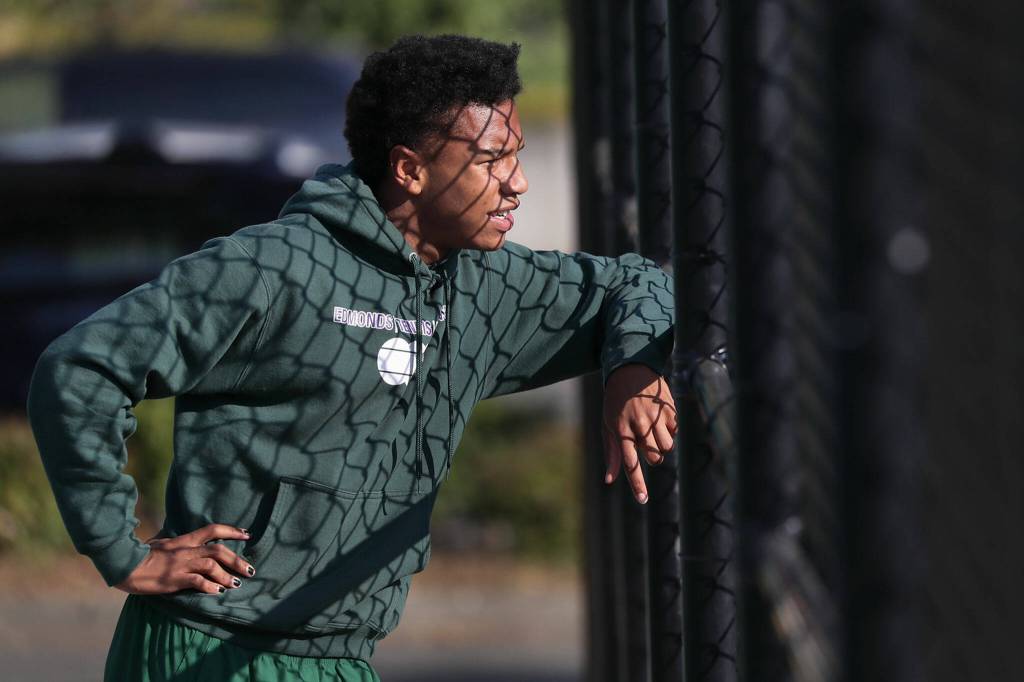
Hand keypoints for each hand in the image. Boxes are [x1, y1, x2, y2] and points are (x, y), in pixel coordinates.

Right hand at [115, 524, 254, 594]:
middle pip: (219, 550)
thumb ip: (176, 543)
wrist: (125, 564)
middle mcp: (187, 550)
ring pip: (212, 567)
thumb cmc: (141, 554)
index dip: (232, 531)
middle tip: (250, 570)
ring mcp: (181, 564)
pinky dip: (210, 587)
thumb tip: (180, 540)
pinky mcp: (175, 579)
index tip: (246, 535)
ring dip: (227, 576)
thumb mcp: (161, 543)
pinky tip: (217, 592)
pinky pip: (197, 582)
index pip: (213, 530)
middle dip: (237, 560)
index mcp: (185, 540)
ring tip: (236, 585)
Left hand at [603, 364, 676, 503]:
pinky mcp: (669, 410)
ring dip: (662, 445)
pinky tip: (659, 418)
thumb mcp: (607, 425)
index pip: (630, 463)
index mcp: (622, 430)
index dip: (637, 483)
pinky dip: (669, 430)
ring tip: (653, 431)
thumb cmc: (615, 402)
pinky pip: (675, 431)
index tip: (643, 499)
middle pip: (655, 457)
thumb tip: (609, 480)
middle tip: (645, 443)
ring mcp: (656, 417)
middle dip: (653, 456)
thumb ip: (611, 453)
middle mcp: (640, 425)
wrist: (630, 370)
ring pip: (668, 447)